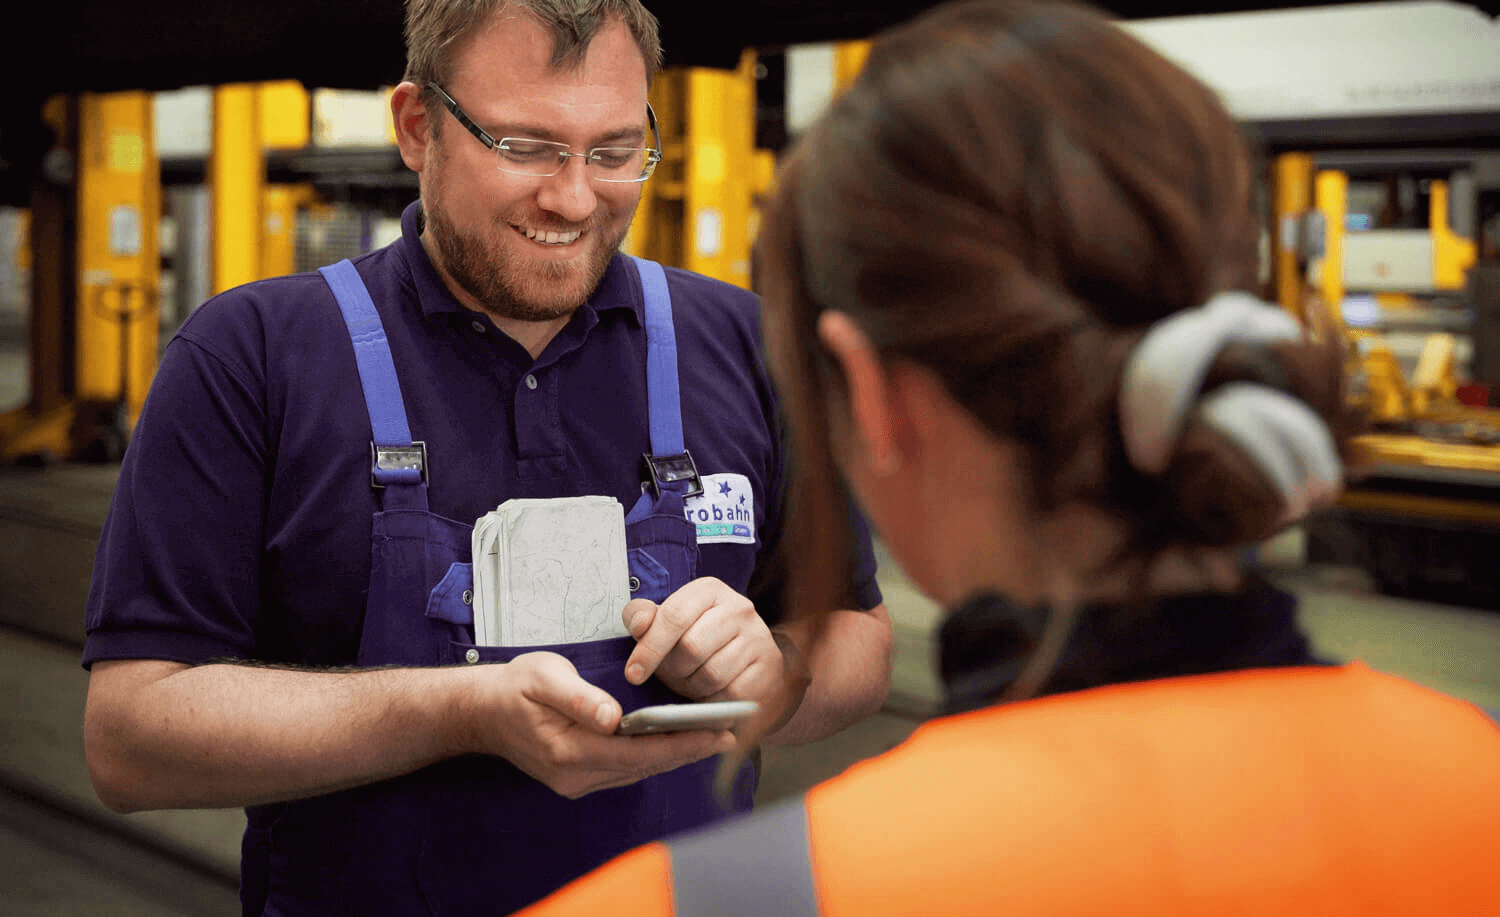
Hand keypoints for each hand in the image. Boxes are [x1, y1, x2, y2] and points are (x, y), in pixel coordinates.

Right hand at [461, 651, 733, 798]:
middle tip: (730, 734)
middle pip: (644, 767)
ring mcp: (577, 782)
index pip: (638, 753)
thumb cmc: (515, 687)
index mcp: (569, 750)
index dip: (680, 744)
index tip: (716, 733)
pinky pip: (625, 771)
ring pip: (638, 772)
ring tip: (712, 737)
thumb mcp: (543, 677)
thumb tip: (613, 717)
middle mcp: (576, 776)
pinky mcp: (579, 778)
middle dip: (688, 750)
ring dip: (674, 755)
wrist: (481, 712)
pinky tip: (675, 742)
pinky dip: (653, 757)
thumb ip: (578, 696)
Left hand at [622, 577, 788, 714]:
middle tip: (671, 677)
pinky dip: (714, 701)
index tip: (633, 674)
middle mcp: (739, 608)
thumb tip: (638, 623)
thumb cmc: (698, 640)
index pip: (674, 616)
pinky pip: (731, 694)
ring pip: (712, 674)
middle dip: (673, 671)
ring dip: (693, 688)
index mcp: (709, 590)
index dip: (650, 648)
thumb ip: (644, 618)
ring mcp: (758, 637)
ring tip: (691, 684)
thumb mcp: (668, 624)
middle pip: (692, 647)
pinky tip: (710, 694)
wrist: (749, 661)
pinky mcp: (768, 666)